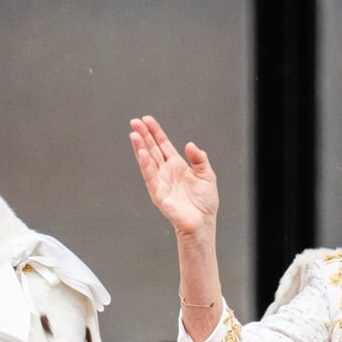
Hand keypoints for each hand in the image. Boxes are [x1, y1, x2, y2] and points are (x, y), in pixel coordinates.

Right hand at [128, 115, 218, 237]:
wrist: (202, 222)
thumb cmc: (204, 202)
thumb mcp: (207, 175)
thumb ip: (199, 159)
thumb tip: (190, 144)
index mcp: (176, 165)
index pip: (163, 144)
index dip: (155, 132)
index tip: (147, 120)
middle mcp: (166, 171)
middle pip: (152, 149)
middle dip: (143, 135)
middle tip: (135, 122)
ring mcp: (160, 182)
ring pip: (148, 161)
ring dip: (140, 147)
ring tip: (134, 134)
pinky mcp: (158, 193)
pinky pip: (150, 177)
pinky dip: (145, 164)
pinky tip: (141, 153)